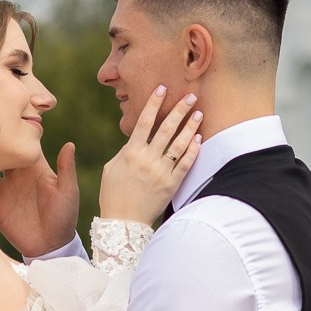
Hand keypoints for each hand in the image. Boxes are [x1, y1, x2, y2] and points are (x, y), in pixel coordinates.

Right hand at [0, 141, 79, 257]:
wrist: (52, 247)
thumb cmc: (64, 217)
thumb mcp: (68, 192)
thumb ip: (66, 169)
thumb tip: (70, 143)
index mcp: (34, 169)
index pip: (21, 145)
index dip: (13, 132)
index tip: (1, 121)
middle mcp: (16, 177)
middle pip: (0, 154)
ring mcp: (5, 192)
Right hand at [98, 85, 202, 223]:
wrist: (123, 223)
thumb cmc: (113, 194)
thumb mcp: (111, 168)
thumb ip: (125, 151)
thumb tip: (137, 139)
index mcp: (130, 152)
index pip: (144, 121)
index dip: (154, 103)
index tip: (162, 88)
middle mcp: (147, 159)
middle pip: (166, 129)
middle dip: (179, 110)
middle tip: (190, 95)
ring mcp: (161, 172)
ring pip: (179, 144)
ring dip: (190, 126)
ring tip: (198, 112)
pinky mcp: (171, 185)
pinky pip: (185, 164)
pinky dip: (193, 150)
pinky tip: (199, 138)